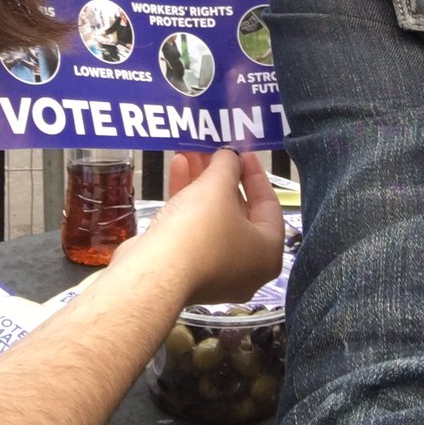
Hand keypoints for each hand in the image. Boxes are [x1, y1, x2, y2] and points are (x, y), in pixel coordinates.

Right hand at [133, 149, 284, 304]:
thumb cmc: (200, 231)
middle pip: (237, 210)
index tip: (244, 152)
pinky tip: (178, 168)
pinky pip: (191, 228)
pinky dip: (186, 199)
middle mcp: (244, 268)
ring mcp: (212, 271)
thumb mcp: (218, 187)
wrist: (155, 273)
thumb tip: (230, 156)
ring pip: (211, 218)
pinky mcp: (184, 269)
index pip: (269, 206)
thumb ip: (228, 165)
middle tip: (213, 151)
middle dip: (222, 176)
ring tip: (191, 153)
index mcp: (266, 253)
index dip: (255, 174)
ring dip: (201, 182)